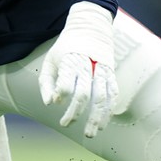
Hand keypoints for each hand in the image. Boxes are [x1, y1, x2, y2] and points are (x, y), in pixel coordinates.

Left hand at [38, 1, 117, 137]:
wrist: (90, 27)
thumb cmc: (65, 48)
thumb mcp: (50, 59)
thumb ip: (46, 82)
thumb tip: (51, 103)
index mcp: (70, 60)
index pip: (66, 82)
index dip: (61, 95)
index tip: (56, 102)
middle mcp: (88, 66)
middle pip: (83, 93)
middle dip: (75, 112)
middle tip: (66, 124)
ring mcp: (102, 70)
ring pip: (102, 97)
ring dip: (97, 117)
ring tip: (91, 133)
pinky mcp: (111, 73)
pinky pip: (113, 94)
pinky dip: (109, 110)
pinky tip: (104, 122)